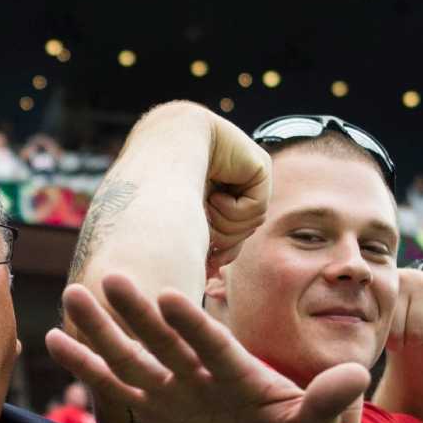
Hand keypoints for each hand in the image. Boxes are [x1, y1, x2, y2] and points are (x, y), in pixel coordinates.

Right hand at [46, 273, 363, 422]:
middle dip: (138, 313)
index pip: (212, 343)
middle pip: (165, 339)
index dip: (192, 323)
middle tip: (111, 276)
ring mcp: (172, 386)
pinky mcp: (153, 406)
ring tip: (75, 293)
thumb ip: (329, 399)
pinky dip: (86, 365)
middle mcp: (198, 371)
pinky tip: (54, 338)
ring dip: (104, 328)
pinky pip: (115, 385)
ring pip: (132, 355)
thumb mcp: (316, 422)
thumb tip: (356, 377)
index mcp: (237, 371)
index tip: (169, 295)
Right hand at [128, 102, 269, 273]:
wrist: (163, 148)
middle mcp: (231, 183)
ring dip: (225, 224)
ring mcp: (247, 175)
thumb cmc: (161, 186)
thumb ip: (201, 243)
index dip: (220, 252)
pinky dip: (234, 210)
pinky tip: (217, 193)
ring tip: (206, 204)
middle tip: (204, 230)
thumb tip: (210, 274)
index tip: (207, 266)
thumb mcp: (185, 223)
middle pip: (242, 232)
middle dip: (223, 240)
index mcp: (213, 192)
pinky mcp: (260, 167)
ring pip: (251, 224)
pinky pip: (258, 208)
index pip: (230, 233)